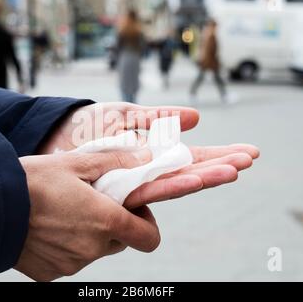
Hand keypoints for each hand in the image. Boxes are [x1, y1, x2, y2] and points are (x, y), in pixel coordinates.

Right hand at [15, 151, 159, 281]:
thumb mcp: (76, 163)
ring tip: (66, 211)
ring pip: (96, 250)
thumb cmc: (32, 181)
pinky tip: (50, 227)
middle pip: (121, 241)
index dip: (146, 222)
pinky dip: (68, 246)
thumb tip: (145, 159)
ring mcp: (71, 264)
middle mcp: (92, 248)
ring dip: (90, 234)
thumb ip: (116, 162)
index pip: (148, 237)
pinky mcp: (51, 272)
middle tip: (95, 202)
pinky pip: (71, 260)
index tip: (132, 208)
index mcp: (105, 220)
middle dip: (115, 223)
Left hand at [40, 102, 259, 207]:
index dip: (220, 155)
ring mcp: (131, 182)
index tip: (250, 153)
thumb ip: (158, 117)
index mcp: (151, 154)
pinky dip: (169, 182)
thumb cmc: (87, 125)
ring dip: (203, 176)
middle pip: (189, 172)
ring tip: (231, 170)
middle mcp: (146, 172)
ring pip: (173, 183)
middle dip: (220, 166)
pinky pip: (145, 187)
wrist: (51, 135)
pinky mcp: (113, 189)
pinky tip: (191, 179)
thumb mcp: (126, 114)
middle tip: (250, 160)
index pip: (192, 157)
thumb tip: (197, 118)